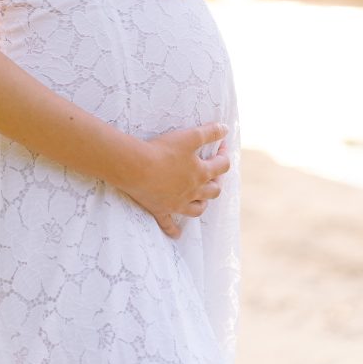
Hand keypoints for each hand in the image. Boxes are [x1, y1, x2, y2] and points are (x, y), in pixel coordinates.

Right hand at [117, 122, 230, 239]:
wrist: (136, 167)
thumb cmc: (162, 150)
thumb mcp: (189, 136)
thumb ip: (209, 132)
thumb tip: (226, 129)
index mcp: (200, 173)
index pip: (222, 166)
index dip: (224, 154)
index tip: (222, 145)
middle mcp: (193, 191)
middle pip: (213, 191)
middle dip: (217, 181)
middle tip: (214, 173)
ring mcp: (177, 203)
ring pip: (197, 208)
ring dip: (203, 204)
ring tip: (203, 199)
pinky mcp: (161, 210)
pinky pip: (169, 224)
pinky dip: (174, 230)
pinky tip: (177, 234)